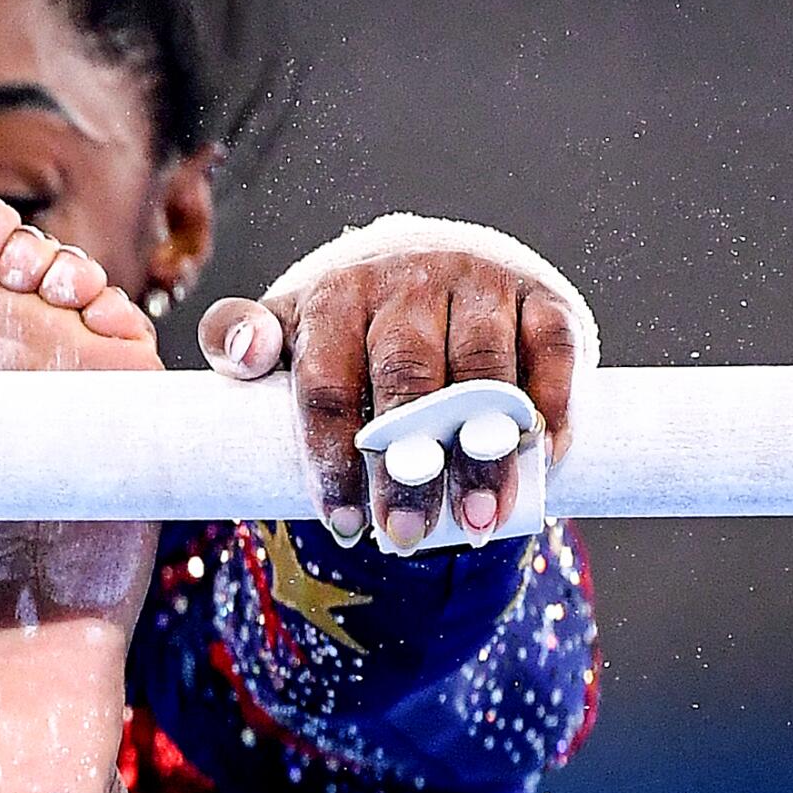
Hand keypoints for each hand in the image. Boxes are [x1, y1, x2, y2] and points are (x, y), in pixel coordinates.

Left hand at [197, 244, 582, 550]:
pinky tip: (541, 465)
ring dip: (483, 454)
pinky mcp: (541, 296)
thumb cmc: (349, 320)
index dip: (334, 458)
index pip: (328, 384)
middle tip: (403, 537)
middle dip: (407, 467)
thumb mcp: (289, 324)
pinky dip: (551, 409)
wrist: (427, 256)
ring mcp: (479, 284)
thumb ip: (243, 340)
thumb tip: (241, 356)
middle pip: (406, 384)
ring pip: (483, 374)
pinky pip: (551, 352)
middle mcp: (408, 282)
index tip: (341, 523)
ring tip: (476, 522)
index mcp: (336, 297)